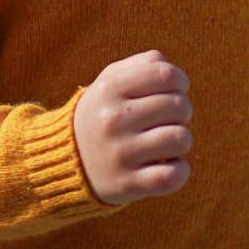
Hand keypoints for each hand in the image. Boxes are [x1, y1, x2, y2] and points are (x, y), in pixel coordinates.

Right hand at [73, 49, 193, 204]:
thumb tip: (175, 74)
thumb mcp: (111, 80)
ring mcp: (120, 153)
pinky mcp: (128, 183)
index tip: (173, 91)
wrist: (67, 160)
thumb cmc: (104, 113)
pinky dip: (180, 170)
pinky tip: (167, 165)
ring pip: (180, 138)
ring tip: (165, 142)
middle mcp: (113, 119)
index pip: (166, 75)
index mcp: (110, 89)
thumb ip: (145, 64)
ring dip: (181, 140)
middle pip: (179, 106)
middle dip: (181, 111)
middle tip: (165, 119)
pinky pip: (173, 175)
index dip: (179, 81)